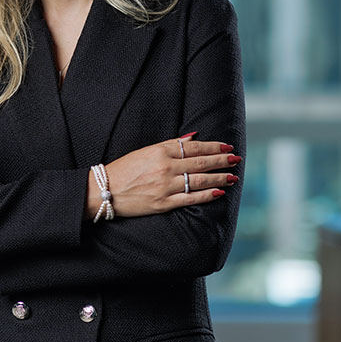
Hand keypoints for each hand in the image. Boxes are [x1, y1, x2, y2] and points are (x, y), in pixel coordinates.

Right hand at [86, 133, 240, 218]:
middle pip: (201, 162)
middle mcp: (165, 167)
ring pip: (199, 180)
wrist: (104, 191)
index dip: (214, 147)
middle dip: (221, 161)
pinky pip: (190, 199)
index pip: (194, 147)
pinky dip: (206, 195)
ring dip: (219, 178)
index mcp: (161, 151)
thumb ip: (171, 144)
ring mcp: (165, 186)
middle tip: (236, 160)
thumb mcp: (146, 150)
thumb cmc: (125, 169)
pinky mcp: (163, 203)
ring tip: (232, 177)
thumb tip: (194, 137)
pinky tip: (218, 192)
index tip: (227, 147)